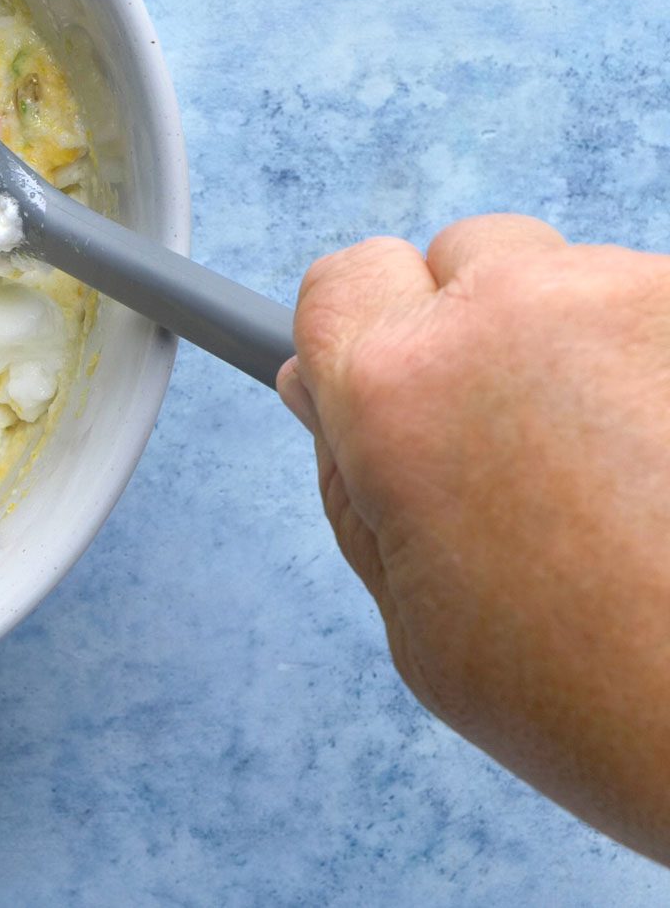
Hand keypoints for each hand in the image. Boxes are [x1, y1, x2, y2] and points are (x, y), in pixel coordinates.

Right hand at [279, 215, 669, 862]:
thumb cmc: (601, 698)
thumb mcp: (414, 617)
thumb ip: (354, 483)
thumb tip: (320, 390)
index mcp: (394, 389)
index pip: (342, 281)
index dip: (363, 334)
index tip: (394, 375)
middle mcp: (507, 314)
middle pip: (466, 258)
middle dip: (481, 328)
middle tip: (523, 443)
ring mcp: (631, 300)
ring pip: (577, 280)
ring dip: (586, 346)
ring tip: (627, 474)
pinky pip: (663, 311)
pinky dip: (663, 368)